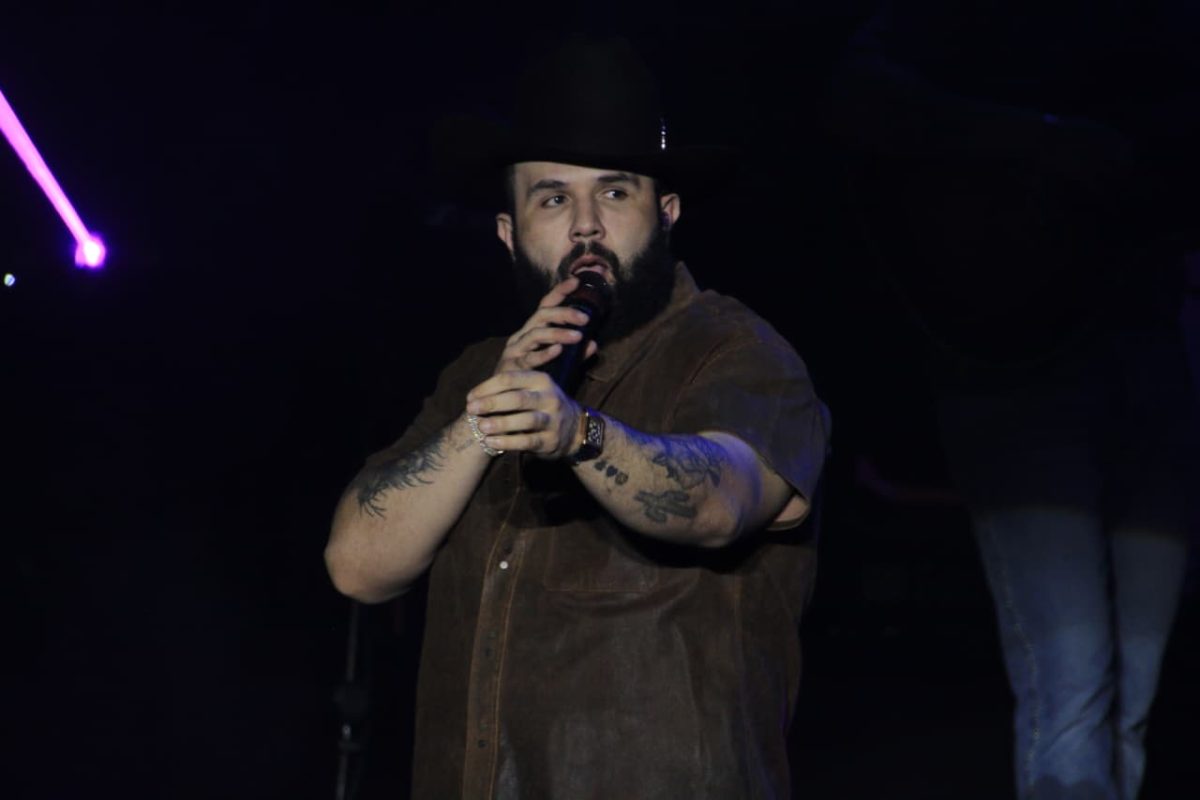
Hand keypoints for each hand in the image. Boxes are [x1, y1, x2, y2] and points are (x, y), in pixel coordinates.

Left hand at [465, 370, 582, 459]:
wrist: (574, 428)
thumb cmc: (542, 405)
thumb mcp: (533, 388)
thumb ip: (509, 389)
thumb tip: (475, 397)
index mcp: (541, 380)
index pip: (511, 379)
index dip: (488, 387)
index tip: (470, 397)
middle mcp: (549, 398)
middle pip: (518, 398)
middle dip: (492, 403)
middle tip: (471, 409)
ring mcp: (552, 420)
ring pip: (525, 420)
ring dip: (501, 423)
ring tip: (481, 426)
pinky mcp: (551, 441)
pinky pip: (528, 441)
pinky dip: (508, 442)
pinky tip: (492, 442)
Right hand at [493, 276, 599, 375]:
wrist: (503, 399)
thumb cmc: (531, 376)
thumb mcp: (556, 361)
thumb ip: (574, 353)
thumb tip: (593, 344)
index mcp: (531, 330)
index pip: (545, 305)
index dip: (560, 292)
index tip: (577, 281)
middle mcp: (522, 335)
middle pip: (541, 315)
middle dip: (564, 313)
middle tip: (585, 318)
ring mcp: (516, 350)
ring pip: (536, 334)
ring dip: (558, 333)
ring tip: (577, 336)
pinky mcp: (512, 366)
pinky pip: (530, 358)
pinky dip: (545, 354)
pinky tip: (558, 351)